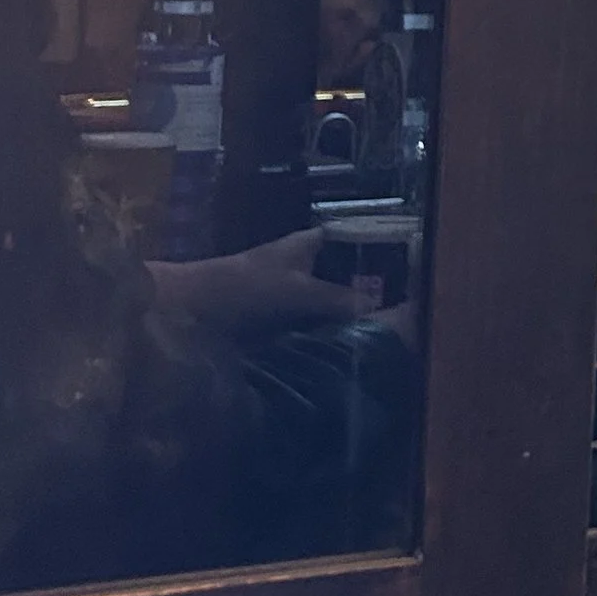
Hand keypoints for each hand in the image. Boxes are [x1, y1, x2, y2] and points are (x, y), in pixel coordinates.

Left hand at [149, 227, 381, 332]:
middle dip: (368, 292)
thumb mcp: (295, 290)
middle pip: (345, 277)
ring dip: (347, 321)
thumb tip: (376, 308)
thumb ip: (335, 298)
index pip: (351, 240)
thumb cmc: (242, 288)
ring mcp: (290, 298)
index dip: (376, 250)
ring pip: (330, 306)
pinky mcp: (279, 326)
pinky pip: (312, 332)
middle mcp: (303, 268)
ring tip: (383, 338)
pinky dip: (326, 341)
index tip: (407, 269)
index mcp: (308, 246)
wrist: (189, 314)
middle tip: (403, 314)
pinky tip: (349, 355)